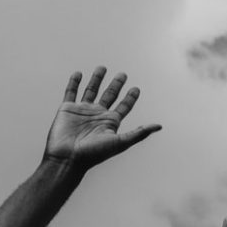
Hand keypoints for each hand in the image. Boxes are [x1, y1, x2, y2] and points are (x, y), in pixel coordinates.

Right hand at [44, 67, 162, 170]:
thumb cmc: (94, 154)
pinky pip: (71, 92)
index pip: (124, 107)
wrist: (67, 159)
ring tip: (102, 67)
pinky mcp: (66, 109)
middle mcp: (97, 115)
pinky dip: (74, 83)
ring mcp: (82, 111)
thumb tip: (159, 126)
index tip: (136, 88)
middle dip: (116, 85)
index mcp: (110, 122)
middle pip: (109, 96)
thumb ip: (139, 133)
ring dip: (96, 79)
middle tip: (123, 74)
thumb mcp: (120, 142)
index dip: (130, 98)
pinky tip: (79, 73)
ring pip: (91, 91)